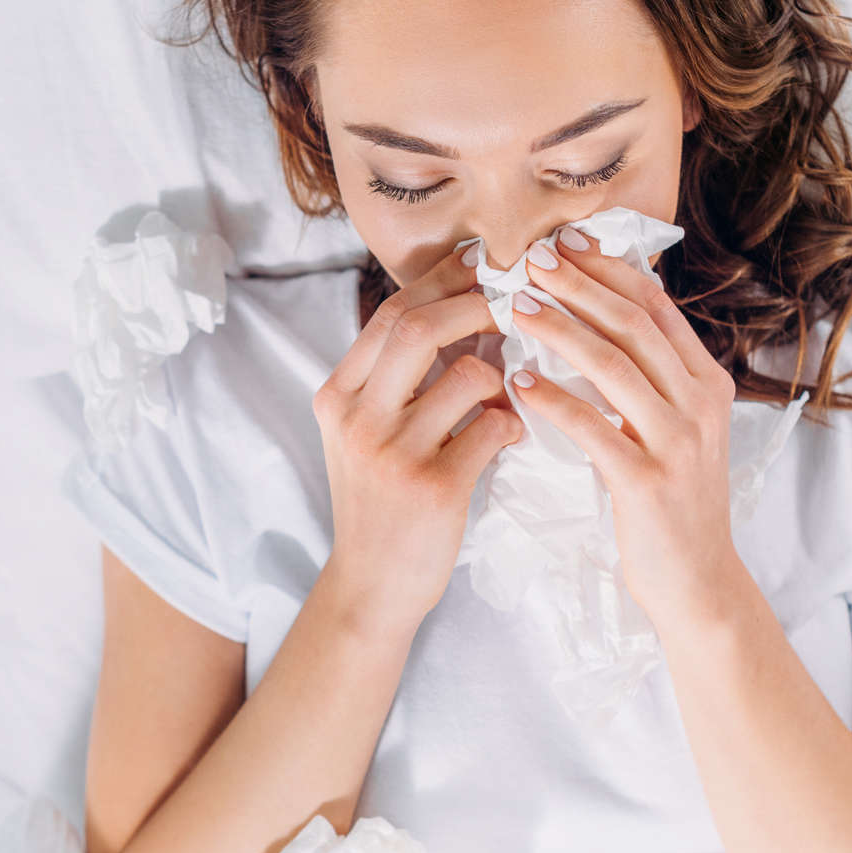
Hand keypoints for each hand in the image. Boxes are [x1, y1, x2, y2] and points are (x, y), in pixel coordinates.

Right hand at [313, 243, 519, 635]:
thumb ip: (397, 380)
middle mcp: (357, 418)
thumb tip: (464, 310)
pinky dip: (514, 425)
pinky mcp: (433, 487)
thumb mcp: (365, 434)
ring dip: (504, 377)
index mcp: (337, 396)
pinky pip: (493, 429)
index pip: (391, 313)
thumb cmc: (381, 503)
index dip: (442, 281)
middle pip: (419, 326)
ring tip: (510, 394)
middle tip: (513, 306)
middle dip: (476, 306)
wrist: (372, 587)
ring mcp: (392, 453)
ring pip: (468, 376)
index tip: (481, 265)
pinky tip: (511, 437)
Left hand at [505, 226, 743, 627]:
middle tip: (530, 257)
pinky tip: (519, 383)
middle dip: (578, 285)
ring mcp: (678, 442)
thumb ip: (648, 381)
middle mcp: (700, 403)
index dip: (607, 269)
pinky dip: (554, 401)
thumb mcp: (674, 431)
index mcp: (707, 383)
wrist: (697, 583)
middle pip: (634, 324)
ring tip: (515, 307)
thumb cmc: (670, 505)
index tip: (563, 242)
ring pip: (614, 366)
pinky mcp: (647, 482)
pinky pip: (594, 428)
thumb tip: (597, 322)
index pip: (655, 307)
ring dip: (560, 329)